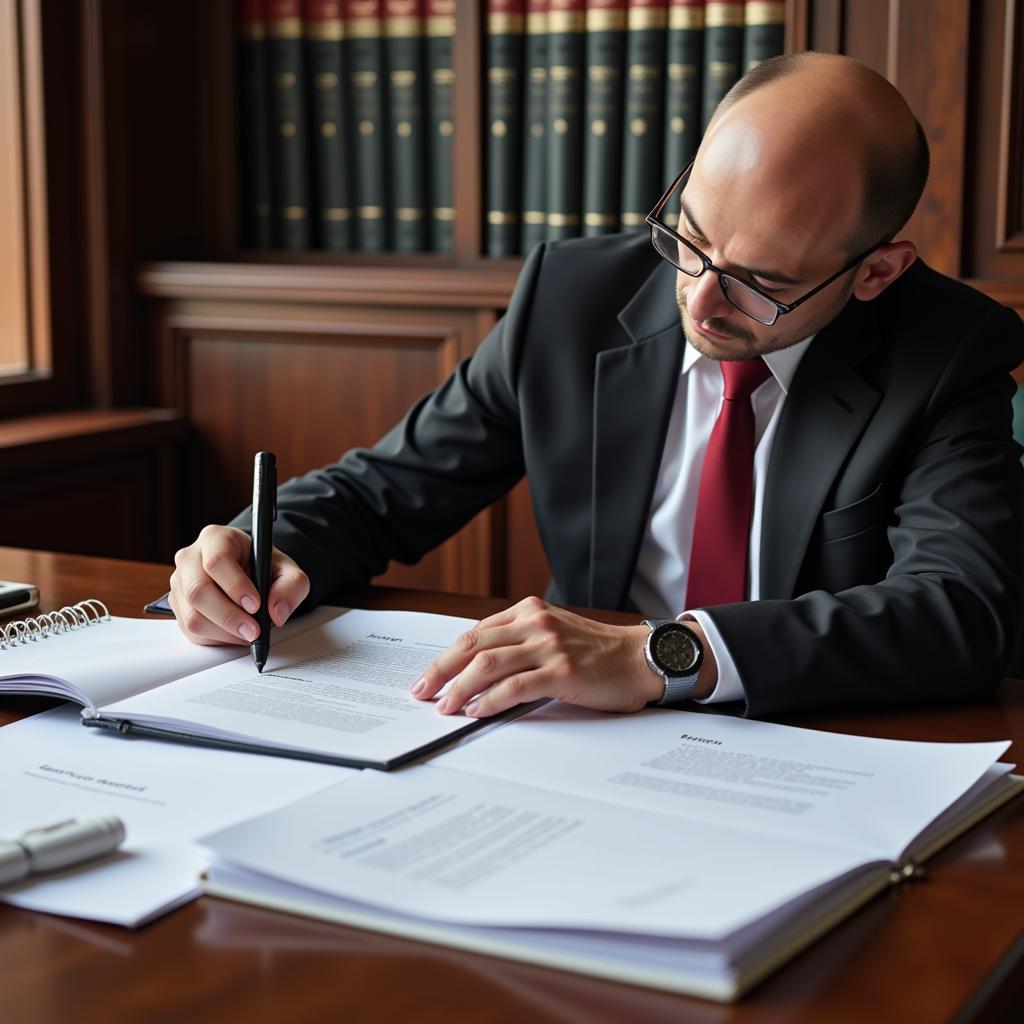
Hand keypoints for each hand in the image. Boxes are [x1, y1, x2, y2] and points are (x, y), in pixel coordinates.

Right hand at [168, 525, 309, 645]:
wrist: (251, 575)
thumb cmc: (264, 568)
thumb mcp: (288, 571)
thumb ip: (291, 586)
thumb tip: (276, 612)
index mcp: (216, 538)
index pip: (217, 560)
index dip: (236, 586)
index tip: (256, 605)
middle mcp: (191, 558)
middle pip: (198, 590)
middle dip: (229, 616)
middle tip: (254, 630)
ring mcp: (180, 583)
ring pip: (192, 615)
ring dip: (224, 631)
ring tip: (248, 633)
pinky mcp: (178, 606)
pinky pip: (191, 630)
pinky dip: (216, 638)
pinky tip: (235, 633)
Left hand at [410, 596, 714, 717]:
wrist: (641, 659)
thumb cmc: (598, 653)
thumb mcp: (553, 634)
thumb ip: (519, 642)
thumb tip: (476, 671)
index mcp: (529, 611)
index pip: (475, 632)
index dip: (446, 656)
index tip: (428, 677)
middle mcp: (535, 623)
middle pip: (473, 644)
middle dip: (441, 670)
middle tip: (421, 692)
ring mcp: (549, 645)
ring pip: (488, 664)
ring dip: (460, 688)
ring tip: (445, 707)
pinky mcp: (562, 672)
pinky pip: (515, 686)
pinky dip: (491, 700)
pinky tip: (477, 711)